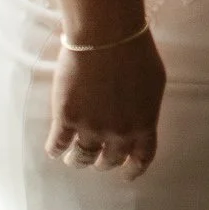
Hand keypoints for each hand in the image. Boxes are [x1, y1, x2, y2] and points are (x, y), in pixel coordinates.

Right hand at [47, 29, 165, 178]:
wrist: (106, 35)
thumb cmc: (135, 51)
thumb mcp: (154, 82)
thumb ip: (147, 106)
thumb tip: (141, 118)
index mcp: (144, 123)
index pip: (142, 158)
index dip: (133, 169)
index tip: (126, 174)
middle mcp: (119, 132)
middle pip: (109, 160)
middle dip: (103, 162)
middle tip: (96, 158)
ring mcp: (91, 127)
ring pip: (82, 158)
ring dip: (78, 160)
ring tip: (72, 157)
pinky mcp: (67, 118)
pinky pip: (57, 145)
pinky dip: (55, 149)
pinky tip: (54, 148)